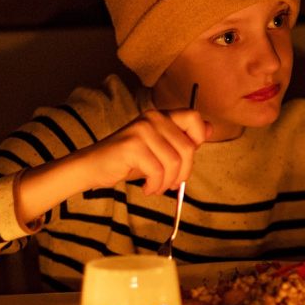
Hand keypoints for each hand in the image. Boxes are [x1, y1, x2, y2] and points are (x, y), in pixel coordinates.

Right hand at [77, 108, 210, 194]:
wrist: (94, 167)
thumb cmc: (129, 160)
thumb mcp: (160, 149)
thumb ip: (182, 139)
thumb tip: (210, 128)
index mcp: (161, 116)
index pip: (194, 117)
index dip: (198, 138)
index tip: (186, 158)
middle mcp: (152, 118)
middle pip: (188, 147)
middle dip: (183, 173)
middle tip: (171, 185)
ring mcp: (142, 130)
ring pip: (174, 162)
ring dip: (167, 182)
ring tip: (156, 187)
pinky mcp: (132, 146)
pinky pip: (158, 171)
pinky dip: (155, 185)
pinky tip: (146, 188)